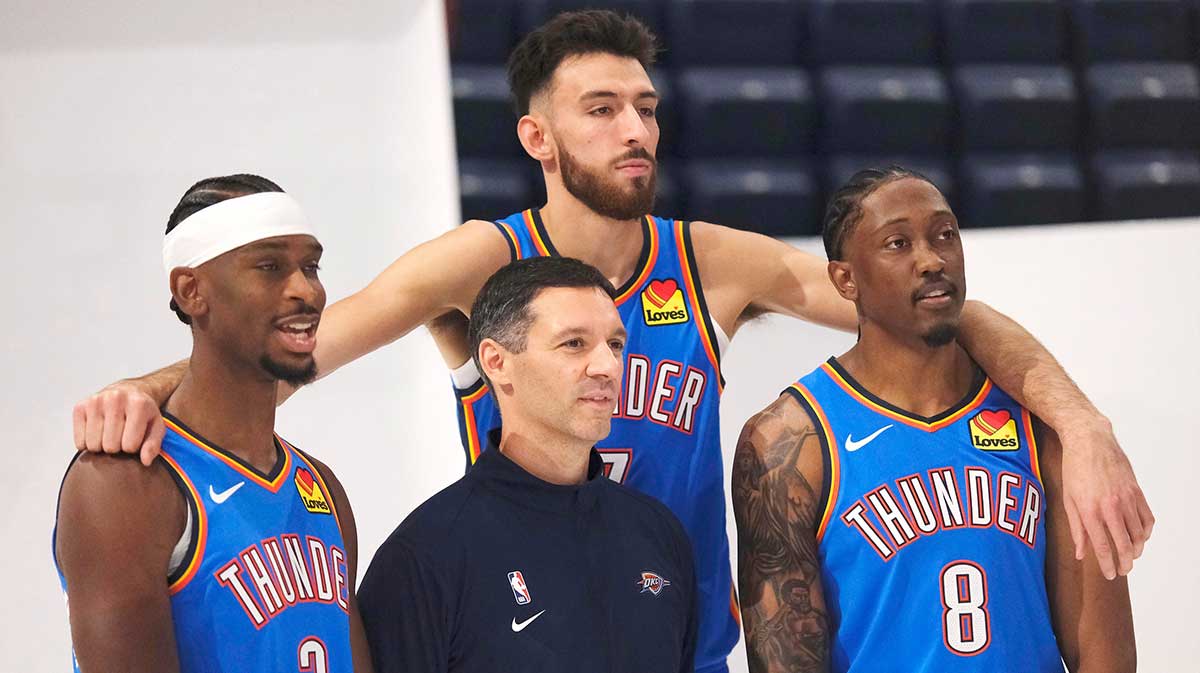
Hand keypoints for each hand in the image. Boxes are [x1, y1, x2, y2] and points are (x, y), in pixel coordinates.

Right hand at [72, 383, 165, 465]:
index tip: (134, 438)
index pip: (129, 445)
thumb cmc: (142, 412)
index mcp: (138, 404)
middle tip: (121, 437)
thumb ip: (153, 445)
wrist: (128, 391)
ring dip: (101, 446)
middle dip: (117, 448)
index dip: (132, 448)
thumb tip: (145, 461)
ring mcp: (95, 402)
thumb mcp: (156, 427)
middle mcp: (115, 399)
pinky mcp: (80, 407)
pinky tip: (98, 433)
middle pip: (110, 446)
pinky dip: (87, 443)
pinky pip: (79, 441)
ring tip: (110, 435)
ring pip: (93, 445)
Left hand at [1059, 417, 1153, 578]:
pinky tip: (1141, 537)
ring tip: (1132, 556)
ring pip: (1139, 533)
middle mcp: (1110, 507)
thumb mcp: (1068, 500)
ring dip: (1137, 548)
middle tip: (1124, 570)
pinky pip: (1147, 518)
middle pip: (1125, 544)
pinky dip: (1146, 531)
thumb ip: (1076, 529)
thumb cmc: (1073, 469)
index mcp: (1090, 511)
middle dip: (1126, 562)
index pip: (1103, 547)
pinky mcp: (1136, 491)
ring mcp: (1126, 499)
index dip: (1108, 565)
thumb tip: (1081, 554)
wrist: (1090, 441)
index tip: (1111, 575)